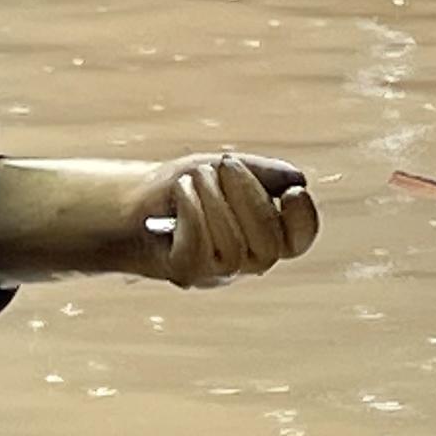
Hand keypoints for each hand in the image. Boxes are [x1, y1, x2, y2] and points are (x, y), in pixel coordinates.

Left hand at [139, 153, 322, 288]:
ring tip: (196, 176)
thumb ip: (262, 173)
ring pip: (233, 248)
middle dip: (250, 197)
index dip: (304, 221)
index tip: (294, 192)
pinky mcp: (185, 271)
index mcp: (263, 234)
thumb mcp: (225, 171)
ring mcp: (215, 271)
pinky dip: (192, 210)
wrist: (132, 203)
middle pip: (270, 247)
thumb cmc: (186, 186)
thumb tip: (297, 180)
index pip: (298, 241)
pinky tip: (182, 191)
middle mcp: (245, 261)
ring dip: (213, 200)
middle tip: (226, 164)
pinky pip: (199, 246)